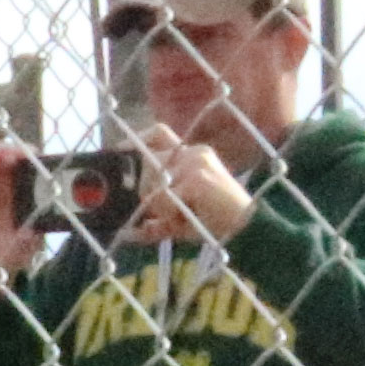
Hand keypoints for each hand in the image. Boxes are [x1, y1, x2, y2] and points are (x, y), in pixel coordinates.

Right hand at [0, 139, 36, 289]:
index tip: (30, 157)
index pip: (31, 168)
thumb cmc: (8, 255)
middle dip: (12, 151)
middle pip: (12, 158)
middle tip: (11, 155)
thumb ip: (26, 240)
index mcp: (26, 197)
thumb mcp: (22, 250)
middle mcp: (8, 188)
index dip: (31, 159)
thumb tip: (31, 232)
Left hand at [135, 122, 258, 245]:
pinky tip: (186, 218)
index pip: (158, 133)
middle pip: (148, 162)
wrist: (245, 229)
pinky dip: (169, 213)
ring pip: (153, 182)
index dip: (136, 141)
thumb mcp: (178, 219)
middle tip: (163, 212)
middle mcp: (193, 153)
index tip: (120, 153)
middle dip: (146, 190)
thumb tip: (129, 232)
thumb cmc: (212, 222)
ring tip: (181, 216)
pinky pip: (164, 196)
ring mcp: (196, 162)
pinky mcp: (198, 177)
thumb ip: (156, 220)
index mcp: (190, 155)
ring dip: (160, 206)